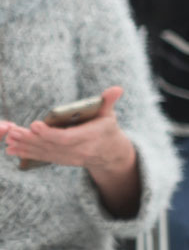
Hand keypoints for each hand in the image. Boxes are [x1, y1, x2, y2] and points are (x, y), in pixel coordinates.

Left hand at [2, 87, 134, 173]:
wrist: (109, 154)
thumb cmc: (106, 129)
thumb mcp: (109, 115)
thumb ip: (109, 101)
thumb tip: (117, 88)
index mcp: (90, 138)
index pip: (68, 138)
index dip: (50, 133)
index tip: (35, 125)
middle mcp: (78, 151)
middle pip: (51, 145)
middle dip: (31, 139)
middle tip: (14, 131)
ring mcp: (68, 158)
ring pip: (44, 152)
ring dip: (25, 146)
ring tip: (9, 138)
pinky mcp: (60, 160)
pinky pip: (41, 157)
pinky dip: (26, 153)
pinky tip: (12, 149)